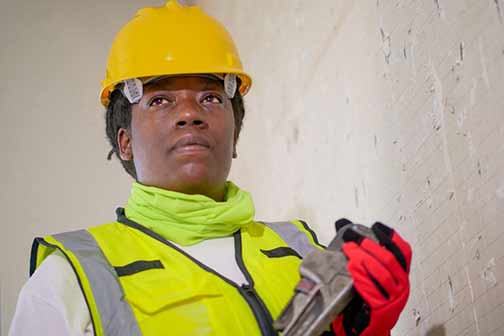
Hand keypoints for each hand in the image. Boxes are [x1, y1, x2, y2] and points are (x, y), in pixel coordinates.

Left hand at [332, 220, 411, 335]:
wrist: (366, 328)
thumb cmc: (367, 300)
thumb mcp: (367, 275)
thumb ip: (359, 252)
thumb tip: (343, 224)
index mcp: (400, 276)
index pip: (403, 252)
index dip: (392, 238)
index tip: (377, 227)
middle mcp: (401, 286)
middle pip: (390, 260)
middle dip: (370, 246)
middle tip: (354, 239)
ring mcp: (394, 298)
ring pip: (382, 273)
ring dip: (364, 259)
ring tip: (350, 250)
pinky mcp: (383, 309)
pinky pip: (373, 289)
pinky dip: (362, 277)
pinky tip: (352, 268)